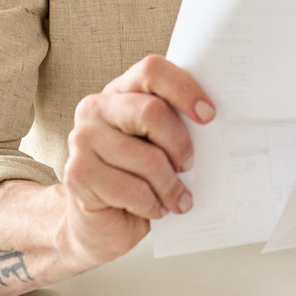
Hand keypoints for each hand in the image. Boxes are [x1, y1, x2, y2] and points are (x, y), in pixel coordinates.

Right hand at [59, 55, 213, 267]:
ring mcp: (82, 140)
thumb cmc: (140, 179)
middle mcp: (96, 108)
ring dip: (170, 186)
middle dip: (180, 144)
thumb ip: (177, 126)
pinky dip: (153, 205)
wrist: (100, 224)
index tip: (208, 116)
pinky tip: (154, 209)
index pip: (152, 71)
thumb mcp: (161, 145)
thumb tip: (218, 124)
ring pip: (147, 158)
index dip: (184, 90)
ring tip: (177, 198)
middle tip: (188, 165)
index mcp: (121, 90)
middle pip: (151, 112)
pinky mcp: (78, 174)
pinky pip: (133, 190)